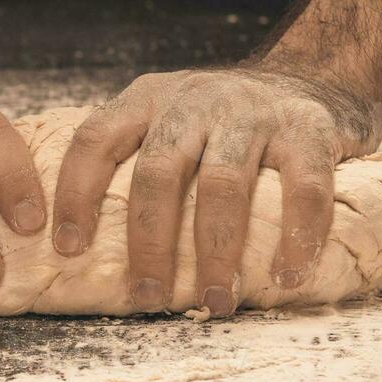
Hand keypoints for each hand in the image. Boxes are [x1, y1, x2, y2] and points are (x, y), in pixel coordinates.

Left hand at [51, 67, 380, 315]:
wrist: (314, 80)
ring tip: (215, 302)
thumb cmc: (227, 125)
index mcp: (150, 100)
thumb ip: (138, 161)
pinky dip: (297, 237)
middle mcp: (196, 100)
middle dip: (149, 242)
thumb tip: (85, 251)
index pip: (95, 140)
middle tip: (145, 297)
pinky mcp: (310, 130)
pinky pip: (302, 189)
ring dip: (216, 252)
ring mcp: (254, 112)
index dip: (74, 193)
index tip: (67, 249)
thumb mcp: (172, 121)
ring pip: (223, 185)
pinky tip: (287, 276)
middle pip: (158, 172)